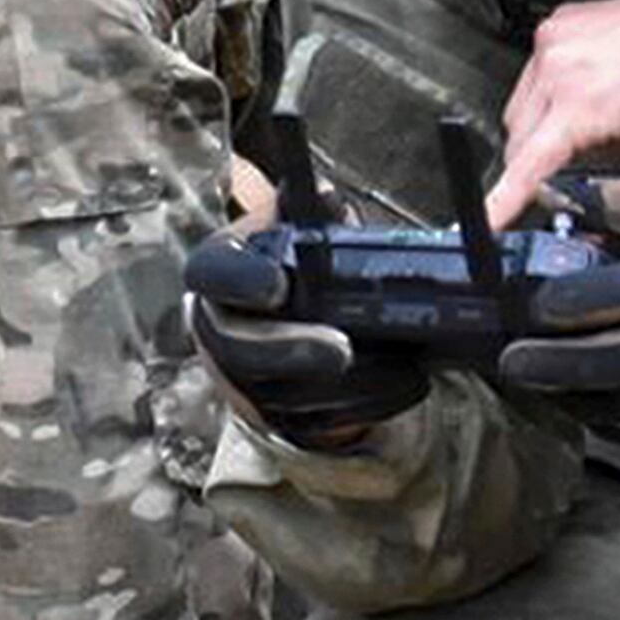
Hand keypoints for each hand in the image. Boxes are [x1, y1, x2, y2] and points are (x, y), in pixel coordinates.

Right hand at [182, 222, 426, 450]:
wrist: (287, 321)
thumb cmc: (293, 264)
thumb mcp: (298, 227)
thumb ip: (312, 214)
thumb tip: (326, 198)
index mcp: (218, 272)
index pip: (213, 274)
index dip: (241, 280)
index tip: (279, 285)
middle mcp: (219, 330)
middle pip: (242, 352)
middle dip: (293, 351)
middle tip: (343, 350)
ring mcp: (243, 383)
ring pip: (283, 396)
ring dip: (343, 384)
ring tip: (394, 362)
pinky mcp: (277, 419)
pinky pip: (317, 422)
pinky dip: (366, 404)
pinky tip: (406, 380)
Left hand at [489, 0, 619, 223]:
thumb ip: (606, 79)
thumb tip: (602, 119)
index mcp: (568, 24)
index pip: (533, 88)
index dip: (546, 122)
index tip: (556, 141)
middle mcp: (554, 44)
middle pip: (521, 116)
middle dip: (544, 145)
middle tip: (586, 160)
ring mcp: (558, 77)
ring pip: (524, 143)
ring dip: (549, 166)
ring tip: (607, 160)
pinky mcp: (573, 114)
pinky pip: (528, 168)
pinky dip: (507, 198)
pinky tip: (491, 221)